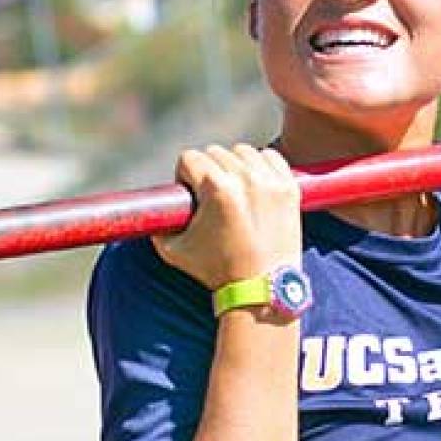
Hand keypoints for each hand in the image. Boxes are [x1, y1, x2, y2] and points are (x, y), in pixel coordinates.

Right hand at [154, 144, 301, 291]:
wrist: (262, 288)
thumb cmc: (216, 271)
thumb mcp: (172, 250)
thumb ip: (157, 224)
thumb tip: (150, 209)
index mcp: (216, 188)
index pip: (189, 158)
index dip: (184, 175)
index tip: (190, 194)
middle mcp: (244, 179)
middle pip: (215, 153)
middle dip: (208, 172)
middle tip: (211, 197)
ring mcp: (270, 182)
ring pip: (242, 152)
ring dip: (234, 166)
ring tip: (234, 191)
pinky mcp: (289, 188)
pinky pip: (270, 158)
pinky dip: (261, 166)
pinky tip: (255, 186)